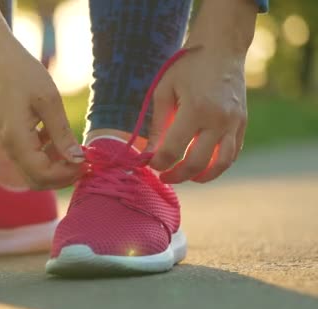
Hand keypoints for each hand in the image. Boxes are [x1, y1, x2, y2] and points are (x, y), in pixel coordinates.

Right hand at [0, 43, 84, 188]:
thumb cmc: (23, 74)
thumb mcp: (49, 101)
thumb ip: (62, 134)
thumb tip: (78, 160)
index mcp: (16, 140)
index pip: (43, 175)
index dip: (67, 174)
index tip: (87, 162)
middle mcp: (8, 148)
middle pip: (36, 181)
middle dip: (62, 177)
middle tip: (84, 162)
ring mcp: (7, 145)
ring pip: (33, 172)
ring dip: (56, 167)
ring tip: (75, 149)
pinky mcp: (10, 139)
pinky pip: (29, 159)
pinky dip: (46, 156)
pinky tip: (57, 138)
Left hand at [147, 0, 256, 182]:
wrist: (222, 49)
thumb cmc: (187, 68)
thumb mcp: (164, 91)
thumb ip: (157, 126)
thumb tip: (148, 154)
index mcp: (195, 109)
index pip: (173, 150)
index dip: (158, 162)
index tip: (149, 163)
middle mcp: (218, 120)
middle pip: (197, 163)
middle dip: (177, 175)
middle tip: (164, 177)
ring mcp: (234, 123)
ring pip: (221, 164)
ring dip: (202, 177)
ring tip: (186, 177)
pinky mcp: (243, 124)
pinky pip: (232, 153)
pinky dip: (218, 164)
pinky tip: (203, 165)